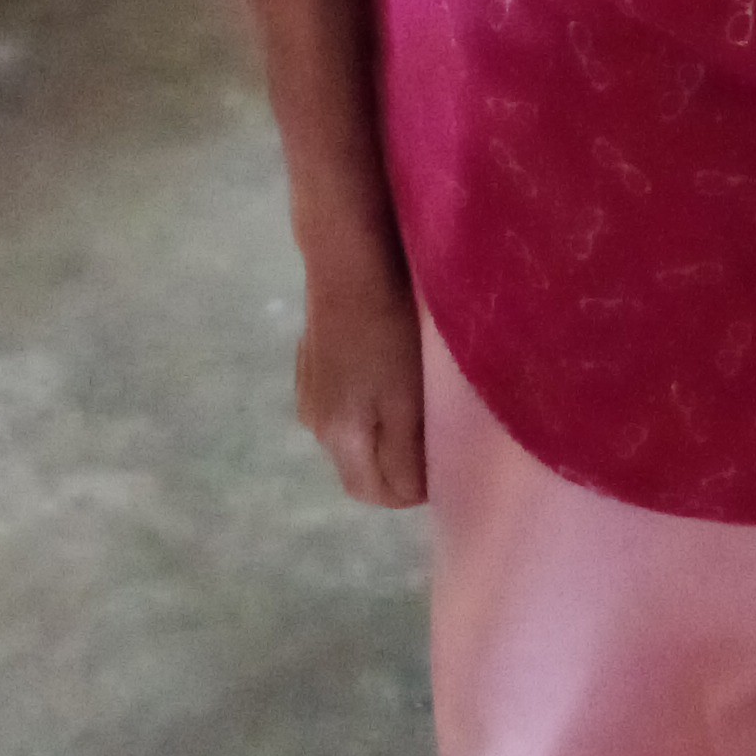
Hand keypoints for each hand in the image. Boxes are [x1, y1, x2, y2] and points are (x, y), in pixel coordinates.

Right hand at [297, 258, 426, 506]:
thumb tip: (411, 494)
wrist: (349, 262)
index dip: (412, 490)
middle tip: (439, 433)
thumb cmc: (388, 332)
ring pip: (356, 435)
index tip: (446, 464)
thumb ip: (406, 455)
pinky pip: (348, 403)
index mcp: (336, 436)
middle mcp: (314, 423)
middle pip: (362, 466)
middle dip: (400, 463)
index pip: (373, 494)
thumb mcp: (407, 401)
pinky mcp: (312, 362)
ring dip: (387, 433)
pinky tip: (391, 372)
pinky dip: (372, 404)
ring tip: (420, 402)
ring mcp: (309, 390)